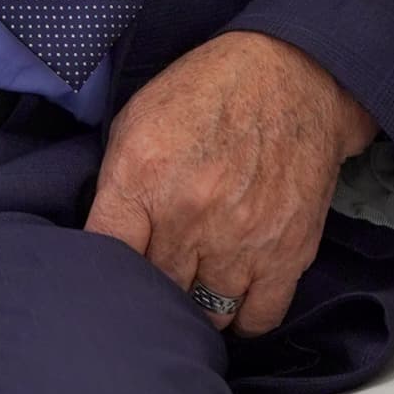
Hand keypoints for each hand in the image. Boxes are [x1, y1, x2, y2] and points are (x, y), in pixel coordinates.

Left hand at [84, 25, 376, 336]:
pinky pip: (257, 319)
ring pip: (204, 314)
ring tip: (195, 281)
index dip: (99, 270)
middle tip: (155, 274)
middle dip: (150, 287)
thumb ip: (116, 186)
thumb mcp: (137, 120)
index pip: (103, 254)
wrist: (293, 75)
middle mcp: (190, 216)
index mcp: (144, 177)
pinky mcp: (288, 254)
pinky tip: (233, 294)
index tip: (104, 273)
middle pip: (153, 292)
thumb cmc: (207, 94)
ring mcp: (241, 240)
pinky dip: (242, 316)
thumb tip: (101, 244)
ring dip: (196, 304)